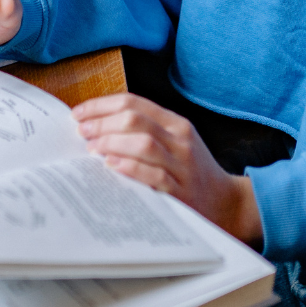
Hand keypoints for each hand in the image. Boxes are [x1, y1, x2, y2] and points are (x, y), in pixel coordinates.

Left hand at [74, 94, 262, 246]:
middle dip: (101, 123)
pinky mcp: (180, 192)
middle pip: (135, 120)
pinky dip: (129, 167)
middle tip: (81, 132)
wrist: (226, 203)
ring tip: (91, 149)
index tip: (79, 113)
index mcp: (176, 124)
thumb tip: (97, 127)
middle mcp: (180, 140)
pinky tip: (111, 166)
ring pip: (143, 143)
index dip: (101, 105)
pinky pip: (153, 175)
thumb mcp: (176, 142)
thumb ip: (146, 131)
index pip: (134, 103)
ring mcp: (181, 165)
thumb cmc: (191, 172)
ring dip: (111, 143)